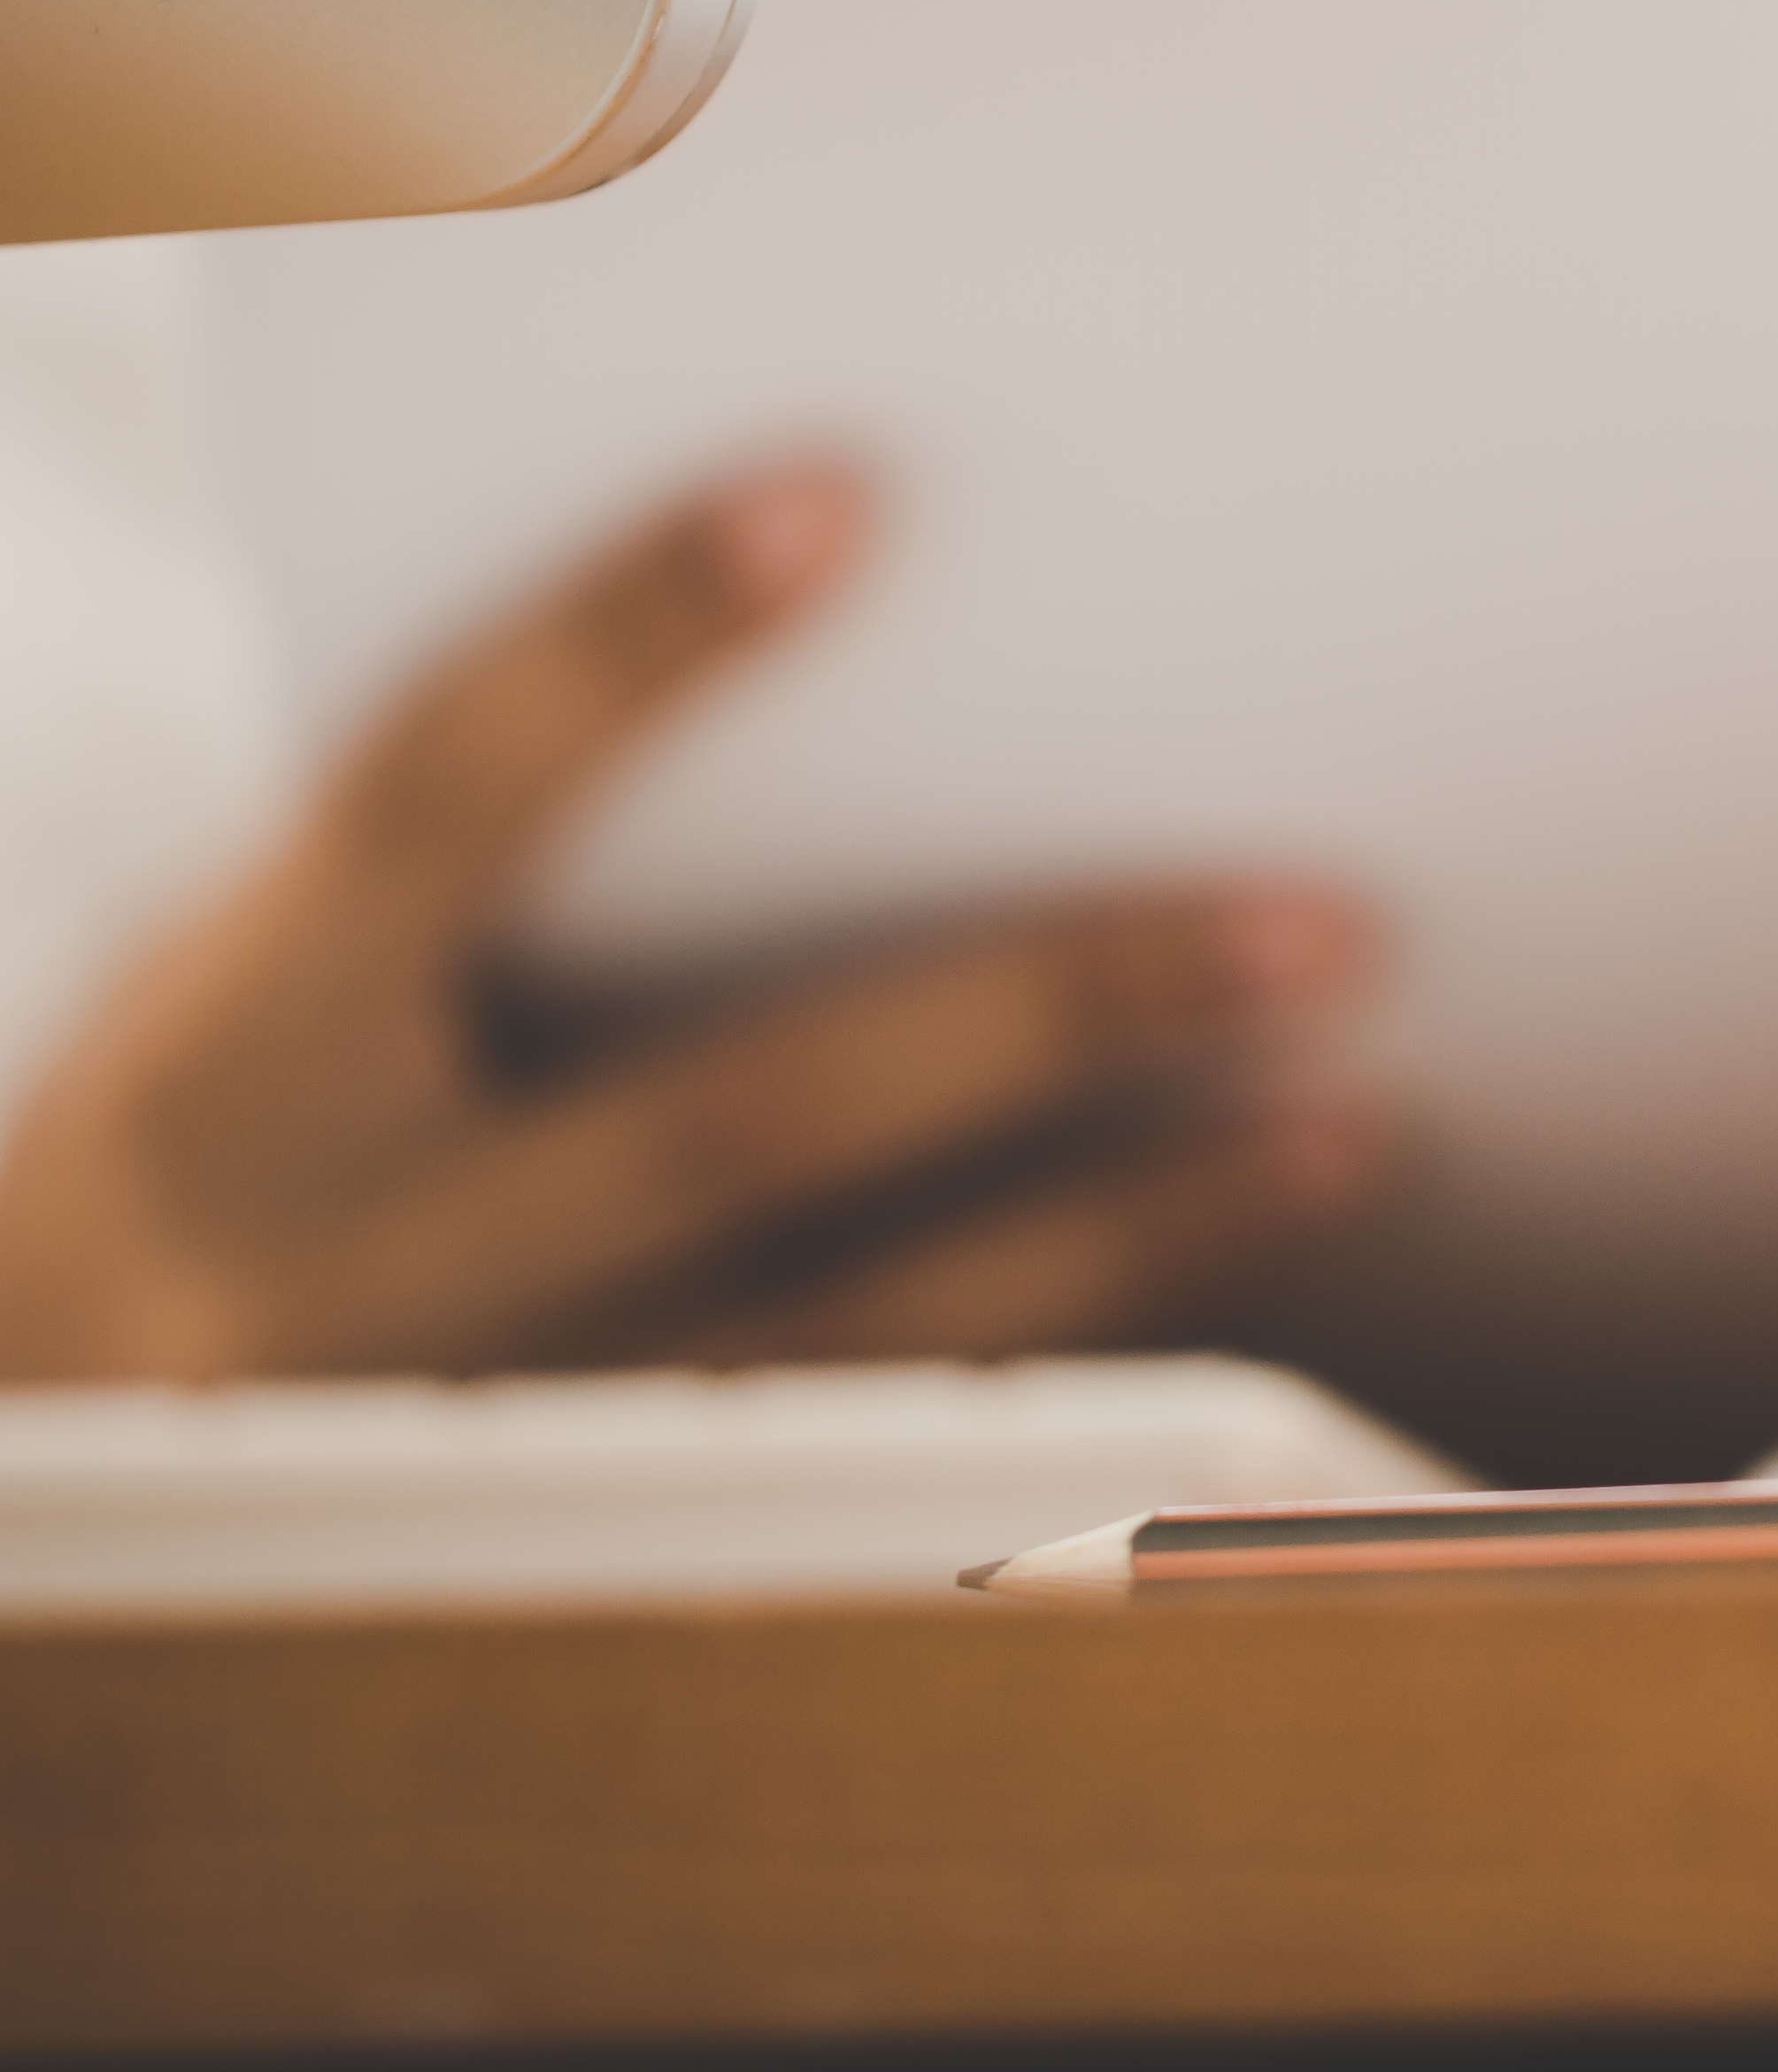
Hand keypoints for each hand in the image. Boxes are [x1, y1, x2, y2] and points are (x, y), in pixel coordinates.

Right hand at [0, 462, 1385, 1381]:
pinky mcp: (586, 1576)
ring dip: (1131, 1231)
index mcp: (238, 1052)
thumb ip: (470, 855)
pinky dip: (1081, 1386)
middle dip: (1049, 1014)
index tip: (841, 495)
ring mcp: (475, 1446)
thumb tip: (830, 600)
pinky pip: (872, 1480)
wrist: (37, 1457)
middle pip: (737, 1114)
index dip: (624, 642)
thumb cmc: (222, 1146)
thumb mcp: (252, 983)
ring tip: (1352, 1118)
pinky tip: (1248, 1305)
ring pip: (851, 1340)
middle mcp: (341, 1263)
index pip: (436, 794)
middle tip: (1322, 918)